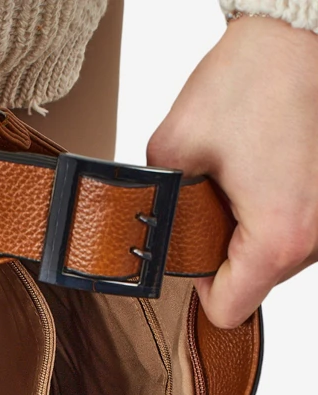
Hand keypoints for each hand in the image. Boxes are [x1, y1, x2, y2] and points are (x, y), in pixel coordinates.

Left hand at [147, 15, 317, 328]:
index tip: (189, 252)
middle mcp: (316, 239)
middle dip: (226, 249)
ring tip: (248, 173)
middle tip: (215, 197)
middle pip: (256, 282)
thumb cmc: (254, 75)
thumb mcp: (173, 149)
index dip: (199, 288)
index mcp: (277, 238)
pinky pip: (302, 225)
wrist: (303, 28)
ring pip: (280, 254)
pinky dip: (281, 206)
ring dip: (255, 227)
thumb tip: (147, 230)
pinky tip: (270, 166)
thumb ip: (157, 206)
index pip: (228, 311)